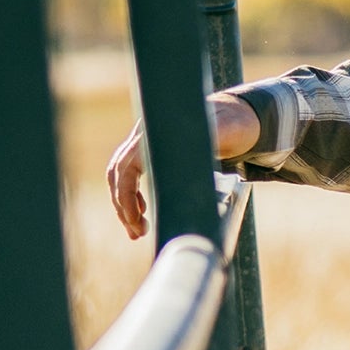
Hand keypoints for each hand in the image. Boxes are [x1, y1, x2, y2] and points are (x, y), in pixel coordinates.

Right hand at [106, 94, 263, 239]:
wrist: (231, 115)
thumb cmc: (230, 125)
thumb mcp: (227, 133)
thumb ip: (215, 141)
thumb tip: (197, 162)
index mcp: (158, 132)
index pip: (127, 167)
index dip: (127, 197)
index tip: (137, 221)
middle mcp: (145, 133)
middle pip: (118, 173)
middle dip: (123, 207)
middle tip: (138, 234)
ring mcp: (143, 139)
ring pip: (120, 174)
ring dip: (124, 204)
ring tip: (137, 231)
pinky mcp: (147, 149)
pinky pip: (128, 173)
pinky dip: (130, 194)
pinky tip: (141, 212)